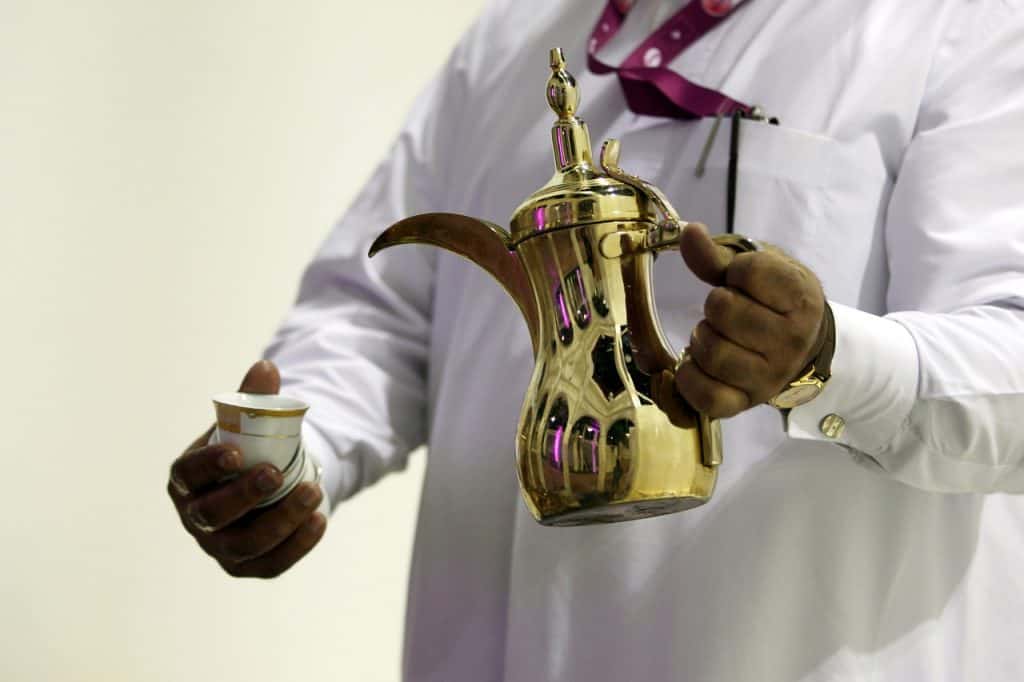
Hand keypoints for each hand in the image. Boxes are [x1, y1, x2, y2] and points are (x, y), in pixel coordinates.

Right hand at [167, 360, 325, 577]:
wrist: (267, 484)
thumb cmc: (249, 450)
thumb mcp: (248, 424)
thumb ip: (254, 399)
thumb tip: (266, 367)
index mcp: (187, 479)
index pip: (188, 476)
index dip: (208, 467)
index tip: (236, 453)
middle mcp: (197, 517)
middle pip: (213, 515)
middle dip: (245, 496)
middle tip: (276, 474)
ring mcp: (220, 547)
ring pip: (245, 545)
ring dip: (281, 520)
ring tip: (313, 492)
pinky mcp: (249, 566)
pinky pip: (272, 564)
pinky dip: (297, 544)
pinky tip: (319, 519)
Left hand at [674, 223, 827, 418]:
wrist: (801, 347)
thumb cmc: (775, 302)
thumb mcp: (759, 269)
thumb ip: (719, 254)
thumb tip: (689, 232)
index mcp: (802, 299)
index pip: (749, 271)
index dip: (735, 270)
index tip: (743, 280)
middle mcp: (793, 341)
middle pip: (724, 311)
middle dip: (715, 304)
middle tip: (725, 310)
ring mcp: (770, 376)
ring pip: (713, 353)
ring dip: (700, 338)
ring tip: (713, 334)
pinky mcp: (746, 403)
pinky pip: (706, 396)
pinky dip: (689, 376)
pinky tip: (694, 362)